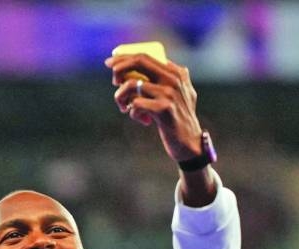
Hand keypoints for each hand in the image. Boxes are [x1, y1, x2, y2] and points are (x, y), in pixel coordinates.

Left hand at [106, 53, 216, 204]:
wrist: (189, 142)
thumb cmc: (177, 118)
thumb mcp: (179, 94)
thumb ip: (168, 78)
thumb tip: (141, 66)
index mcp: (176, 72)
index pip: (145, 56)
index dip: (123, 58)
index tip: (109, 63)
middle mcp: (174, 78)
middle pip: (139, 62)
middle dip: (119, 69)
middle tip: (114, 82)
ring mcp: (170, 92)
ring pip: (132, 85)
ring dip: (121, 97)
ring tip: (125, 108)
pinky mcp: (164, 108)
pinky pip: (136, 104)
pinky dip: (132, 112)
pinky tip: (141, 119)